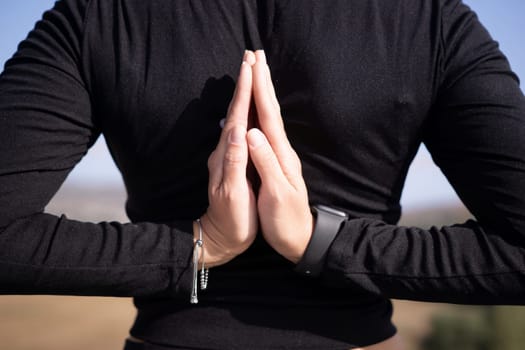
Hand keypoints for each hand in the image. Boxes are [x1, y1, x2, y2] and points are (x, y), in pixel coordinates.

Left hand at [199, 51, 257, 266]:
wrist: (220, 238)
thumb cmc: (232, 219)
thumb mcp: (233, 193)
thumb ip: (235, 161)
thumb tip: (239, 131)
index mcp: (229, 154)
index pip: (238, 116)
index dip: (246, 90)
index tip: (251, 66)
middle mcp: (226, 150)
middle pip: (236, 109)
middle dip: (244, 83)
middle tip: (250, 58)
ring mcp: (229, 155)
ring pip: (238, 117)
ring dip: (244, 94)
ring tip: (250, 75)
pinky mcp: (234, 161)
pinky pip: (241, 129)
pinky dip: (246, 112)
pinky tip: (249, 109)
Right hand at [247, 51, 313, 262]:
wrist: (301, 238)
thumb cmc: (286, 221)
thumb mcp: (276, 194)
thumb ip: (265, 162)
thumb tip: (251, 132)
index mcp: (280, 155)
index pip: (268, 115)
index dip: (259, 89)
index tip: (252, 64)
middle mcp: (282, 150)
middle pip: (271, 109)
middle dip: (263, 82)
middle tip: (256, 56)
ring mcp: (280, 155)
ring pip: (270, 117)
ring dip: (263, 93)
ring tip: (257, 74)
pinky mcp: (276, 162)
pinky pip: (267, 129)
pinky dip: (261, 113)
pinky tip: (257, 110)